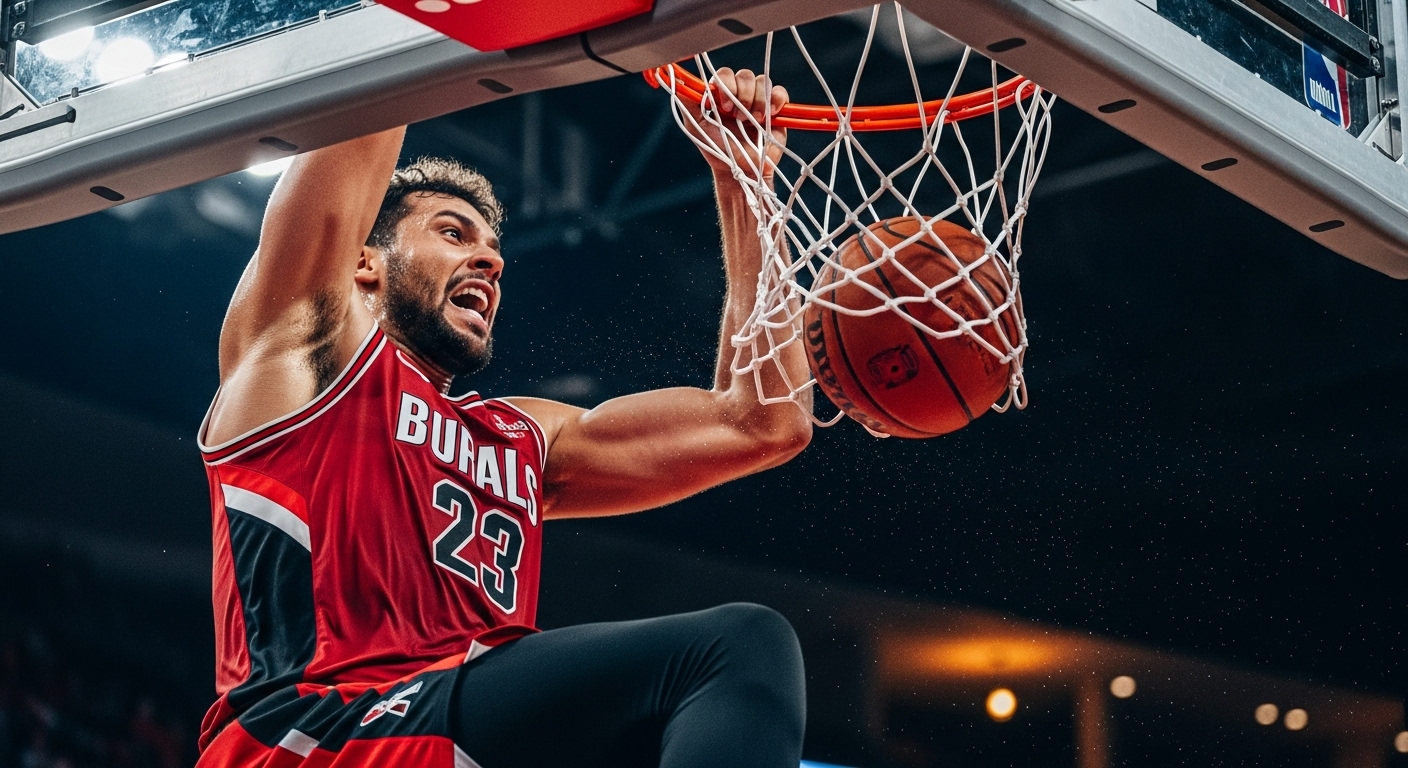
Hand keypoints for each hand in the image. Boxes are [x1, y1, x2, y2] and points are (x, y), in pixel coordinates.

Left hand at [687, 68, 787, 182]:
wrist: (740, 170)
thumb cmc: (717, 149)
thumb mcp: (695, 125)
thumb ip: (688, 102)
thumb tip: (678, 80)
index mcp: (722, 94)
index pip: (725, 74)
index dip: (726, 85)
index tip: (723, 106)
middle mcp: (740, 94)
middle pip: (745, 75)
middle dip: (742, 95)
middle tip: (738, 117)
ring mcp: (759, 100)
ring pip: (763, 82)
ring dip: (757, 101)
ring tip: (754, 121)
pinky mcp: (777, 109)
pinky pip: (780, 92)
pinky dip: (776, 99)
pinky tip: (769, 115)